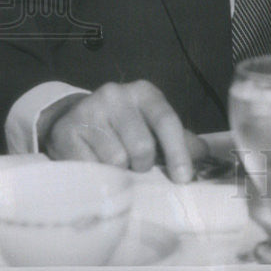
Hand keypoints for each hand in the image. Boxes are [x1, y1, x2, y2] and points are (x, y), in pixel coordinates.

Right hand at [38, 81, 206, 182]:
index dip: (178, 151)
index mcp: (144, 92)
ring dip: (119, 171)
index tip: (183, 178)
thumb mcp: (151, 125)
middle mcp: (116, 95)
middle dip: (143, 164)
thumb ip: (179, 139)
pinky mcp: (66, 131)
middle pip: (142, 146)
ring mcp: (89, 110)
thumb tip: (204, 154)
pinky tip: (94, 164)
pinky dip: (97, 174)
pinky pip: (91, 167)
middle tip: (136, 165)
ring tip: (113, 163)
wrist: (71, 122)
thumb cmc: (122, 128)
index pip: (166, 121)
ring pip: (116, 160)